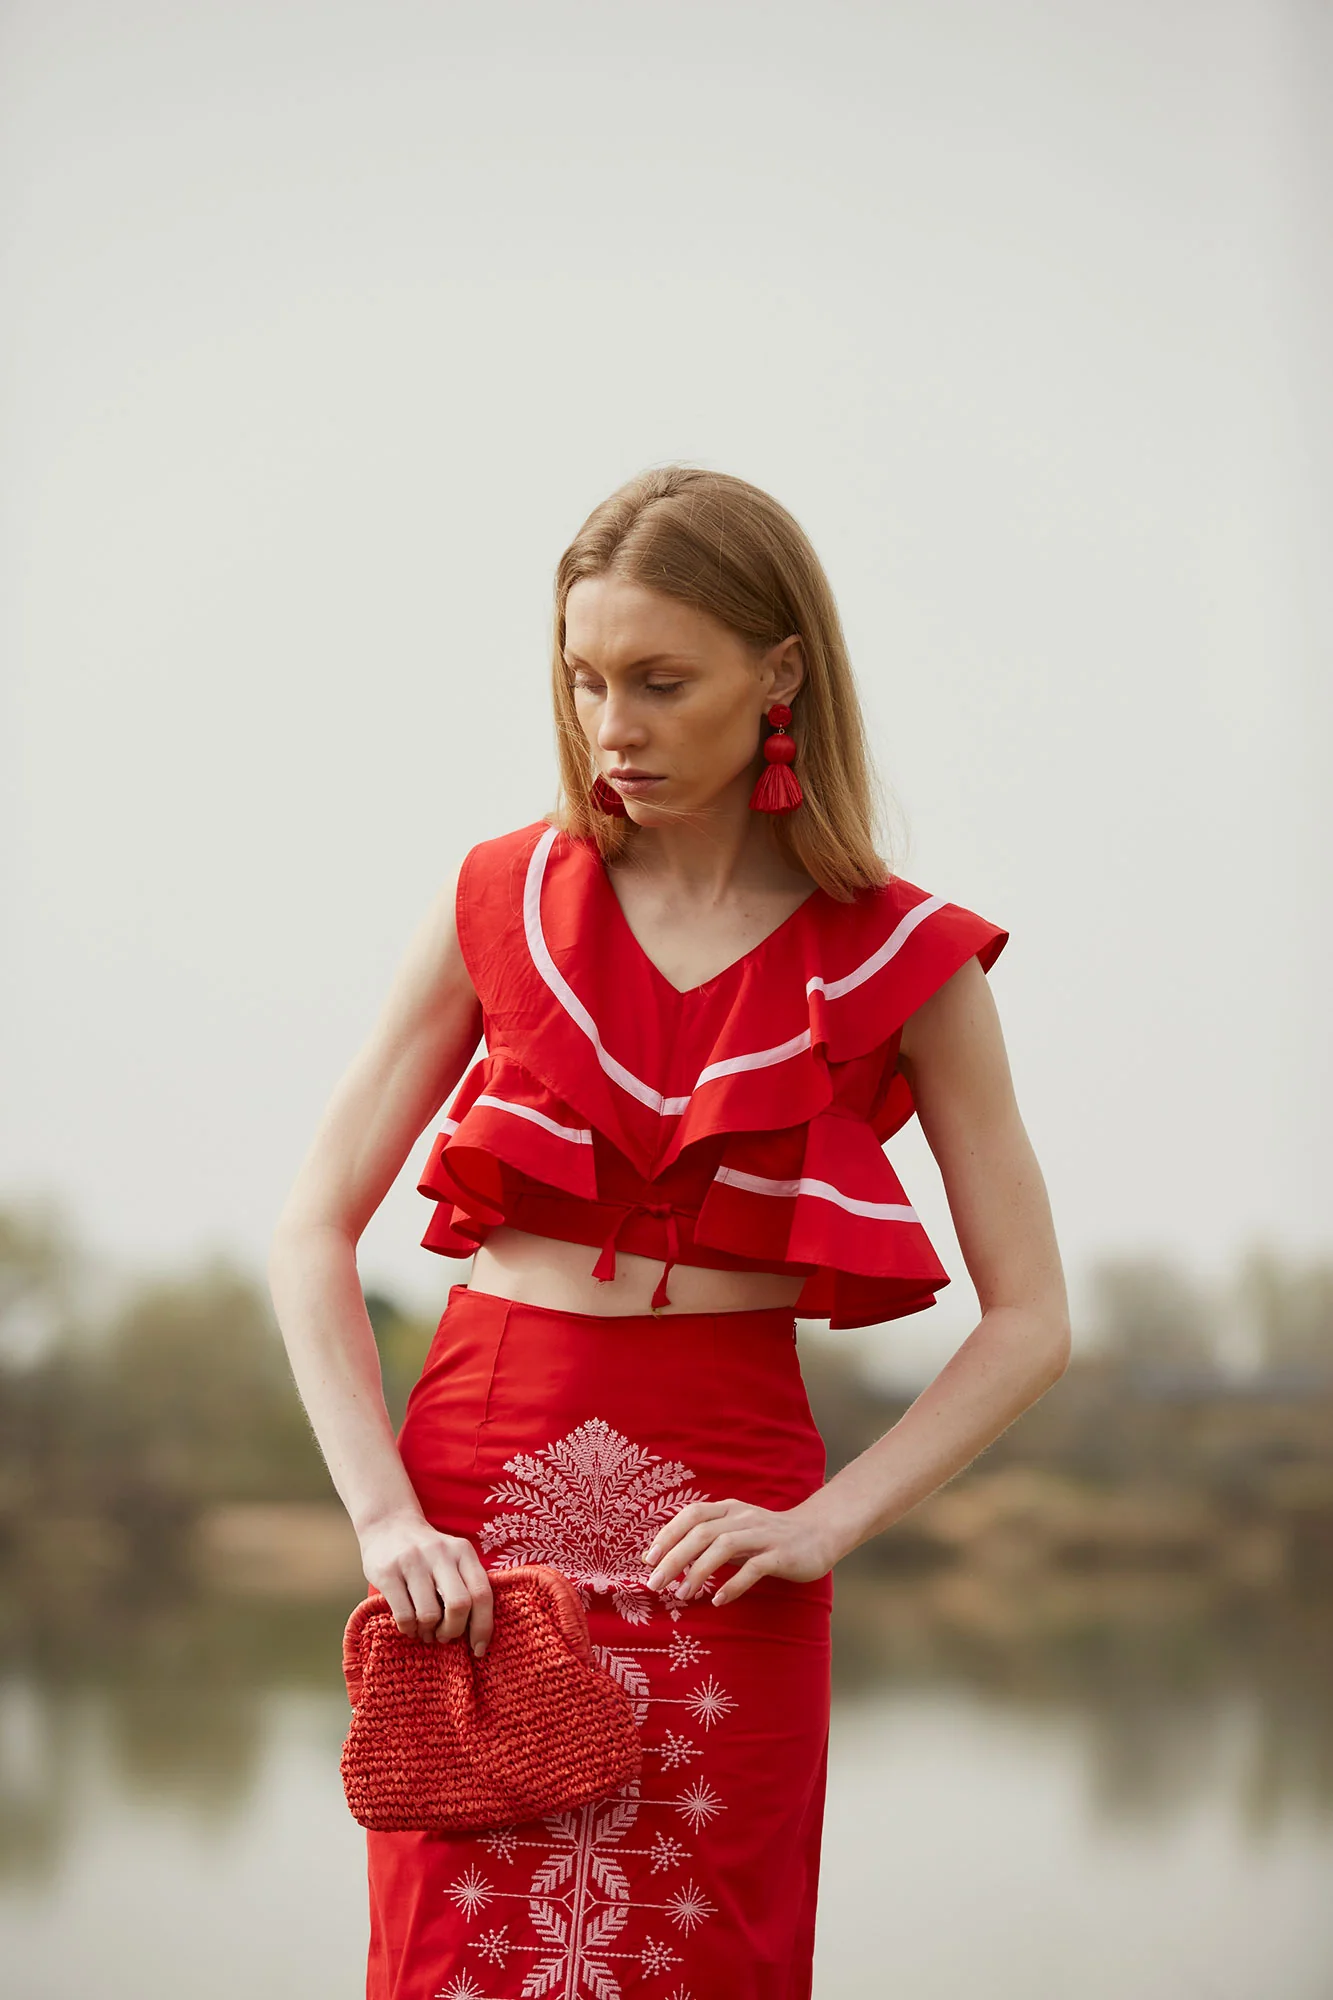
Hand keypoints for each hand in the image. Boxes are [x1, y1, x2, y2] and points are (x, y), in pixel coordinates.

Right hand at [358, 1509, 494, 1654]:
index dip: (483, 1626)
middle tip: (444, 1636)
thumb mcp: (452, 1559)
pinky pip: (404, 1615)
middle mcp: (440, 1553)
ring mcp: (412, 1561)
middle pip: (460, 1605)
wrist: (387, 1524)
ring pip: (430, 1614)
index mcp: (463, 1551)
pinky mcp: (387, 1572)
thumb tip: (474, 1634)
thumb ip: (466, 1585)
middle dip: (454, 1630)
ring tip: (424, 1630)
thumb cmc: (427, 1554)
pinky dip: (409, 1629)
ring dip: (428, 1632)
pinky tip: (409, 1625)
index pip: (482, 1593)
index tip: (478, 1649)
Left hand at [640, 1496, 837, 1607]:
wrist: (817, 1534)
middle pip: (701, 1532)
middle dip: (674, 1558)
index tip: (649, 1560)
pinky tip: (720, 1600)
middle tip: (655, 1584)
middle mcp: (742, 1517)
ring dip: (698, 1571)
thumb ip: (709, 1541)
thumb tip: (670, 1560)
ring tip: (682, 1595)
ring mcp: (762, 1535)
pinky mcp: (781, 1555)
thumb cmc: (767, 1536)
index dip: (668, 1534)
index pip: (691, 1515)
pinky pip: (754, 1568)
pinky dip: (734, 1584)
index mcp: (728, 1510)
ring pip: (723, 1547)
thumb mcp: (736, 1532)